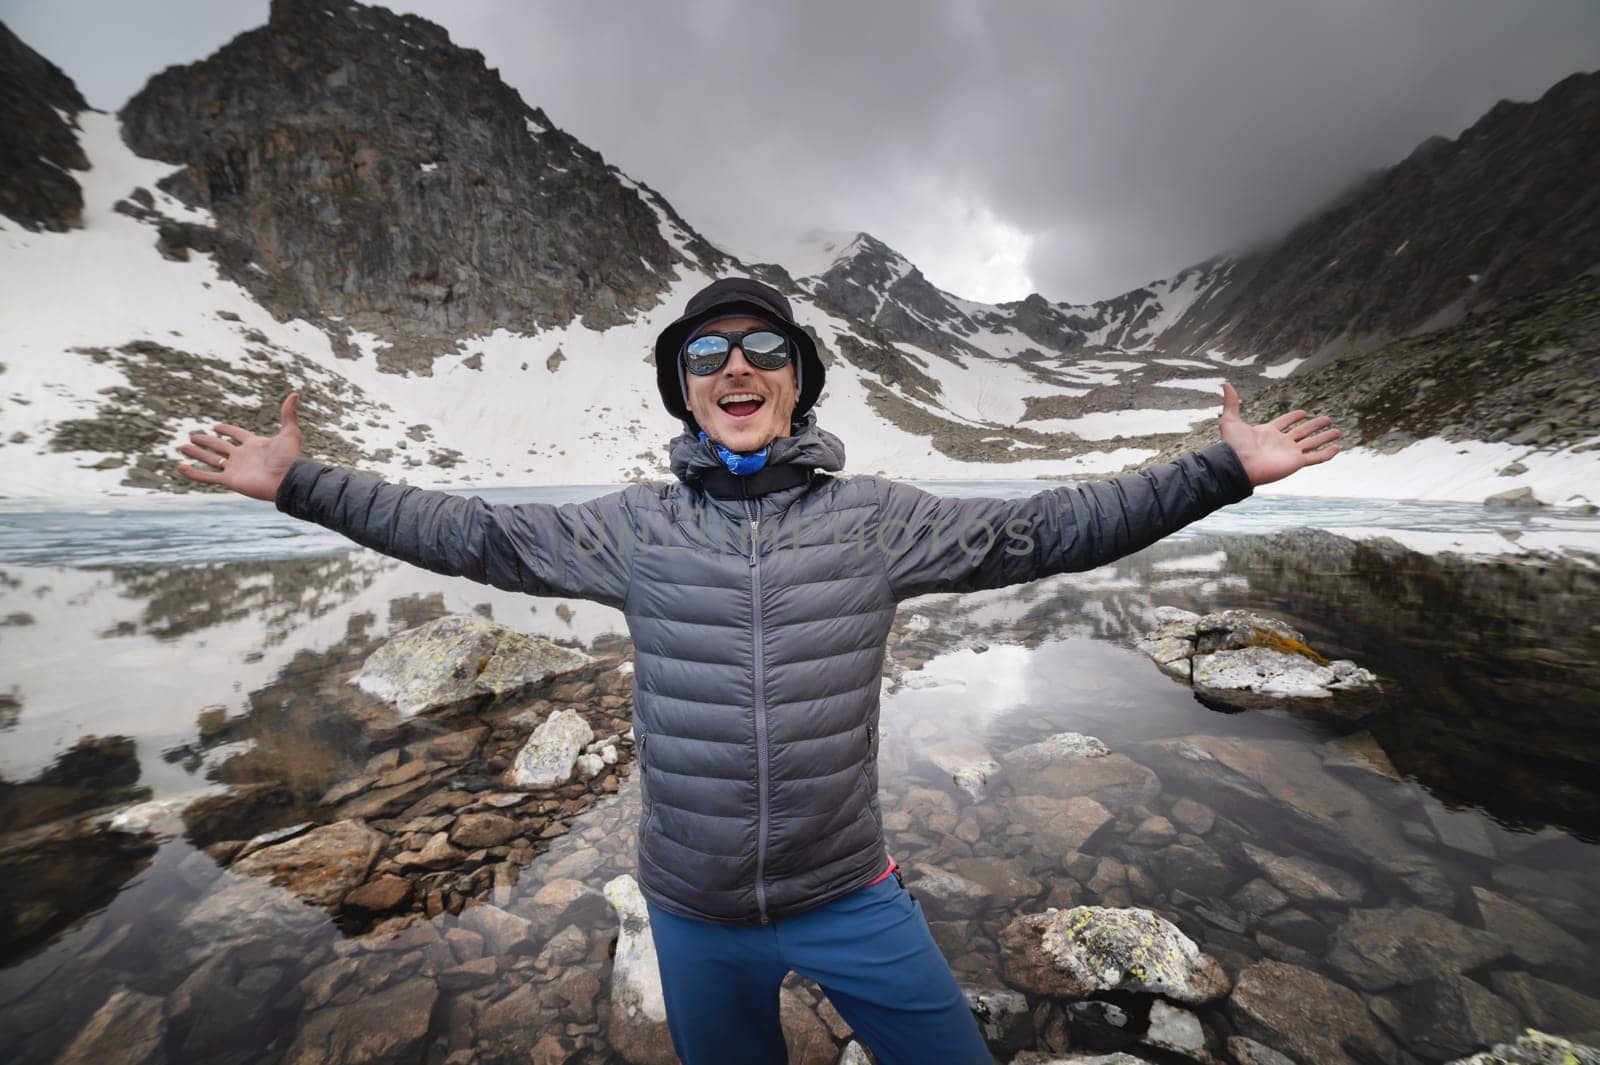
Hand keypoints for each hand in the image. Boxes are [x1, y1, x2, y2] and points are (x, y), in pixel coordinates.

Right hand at [176, 392, 302, 500]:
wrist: (287, 479)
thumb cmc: (290, 458)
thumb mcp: (290, 432)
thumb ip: (288, 414)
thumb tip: (295, 393)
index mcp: (255, 444)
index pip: (237, 434)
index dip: (226, 430)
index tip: (215, 426)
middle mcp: (242, 456)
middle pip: (219, 447)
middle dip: (205, 442)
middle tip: (191, 436)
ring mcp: (235, 468)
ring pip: (210, 460)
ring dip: (195, 454)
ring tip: (181, 447)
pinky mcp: (230, 480)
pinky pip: (207, 476)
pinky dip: (194, 473)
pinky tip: (180, 467)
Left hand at [1217, 381, 1340, 486]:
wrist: (1238, 465)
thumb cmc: (1233, 446)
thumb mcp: (1230, 420)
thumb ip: (1231, 402)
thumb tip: (1225, 383)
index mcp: (1267, 433)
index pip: (1285, 423)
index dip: (1294, 417)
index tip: (1304, 412)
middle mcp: (1281, 443)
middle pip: (1303, 432)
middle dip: (1316, 426)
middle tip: (1328, 419)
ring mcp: (1290, 453)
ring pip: (1312, 443)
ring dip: (1326, 437)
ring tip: (1338, 431)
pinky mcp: (1296, 462)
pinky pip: (1316, 457)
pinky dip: (1327, 453)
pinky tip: (1337, 447)